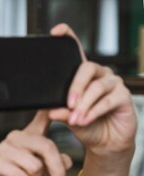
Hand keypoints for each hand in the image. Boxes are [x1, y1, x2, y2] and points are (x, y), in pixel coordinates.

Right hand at [0, 111, 72, 175]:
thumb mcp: (42, 168)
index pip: (43, 116)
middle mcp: (15, 136)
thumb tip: (67, 161)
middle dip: (57, 168)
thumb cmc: (17, 173)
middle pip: (46, 146)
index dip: (54, 109)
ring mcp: (4, 148)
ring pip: (35, 165)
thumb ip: (57, 162)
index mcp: (28, 133)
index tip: (69, 104)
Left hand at [48, 23, 135, 158]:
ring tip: (75, 119)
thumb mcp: (69, 119)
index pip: (76, 53)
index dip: (69, 38)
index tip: (56, 32)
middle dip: (75, 87)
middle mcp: (100, 75)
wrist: (104, 143)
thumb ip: (61, 112)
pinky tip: (85, 120)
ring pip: (97, 87)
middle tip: (68, 104)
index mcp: (83, 77)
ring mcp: (113, 84)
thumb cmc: (86, 127)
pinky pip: (107, 101)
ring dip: (84, 105)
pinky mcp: (124, 96)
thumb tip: (51, 110)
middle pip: (86, 69)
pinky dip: (94, 111)